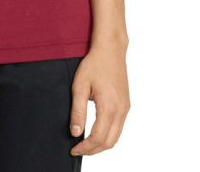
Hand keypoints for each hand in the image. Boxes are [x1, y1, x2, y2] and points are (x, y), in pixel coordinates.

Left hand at [68, 42, 129, 156]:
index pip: (97, 137)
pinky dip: (108, 135)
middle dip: (93, 150)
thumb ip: (78, 111)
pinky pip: (119, 127)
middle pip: (109, 142)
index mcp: (109, 107)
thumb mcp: (80, 86)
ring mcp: (125, 108)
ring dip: (101, 144)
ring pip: (116, 137)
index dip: (85, 147)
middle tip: (78, 149)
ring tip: (86, 144)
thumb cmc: (94, 64)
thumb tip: (75, 132)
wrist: (110, 50)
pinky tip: (97, 132)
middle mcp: (121, 110)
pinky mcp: (126, 105)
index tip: (73, 149)